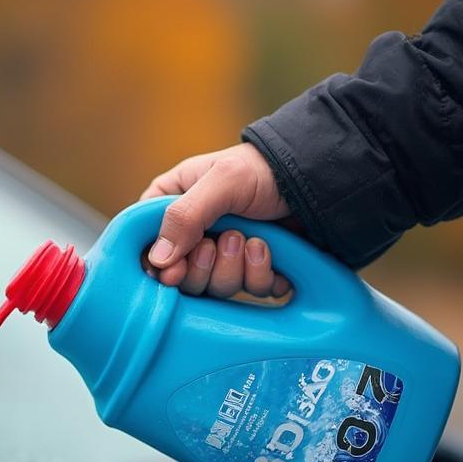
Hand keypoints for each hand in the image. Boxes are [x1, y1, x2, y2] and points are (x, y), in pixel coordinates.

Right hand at [140, 143, 292, 297]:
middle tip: (220, 243)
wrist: (317, 181)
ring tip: (252, 240)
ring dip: (233, 269)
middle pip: (179, 277)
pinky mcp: (251, 272)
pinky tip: (267, 251)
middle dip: (203, 267)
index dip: (157, 265)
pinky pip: (247, 292)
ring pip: (213, 288)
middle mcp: (193, 235)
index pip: (145, 246)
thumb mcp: (221, 181)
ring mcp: (222, 257)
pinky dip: (259, 275)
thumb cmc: (263, 169)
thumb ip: (184, 217)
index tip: (173, 270)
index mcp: (173, 207)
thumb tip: (157, 261)